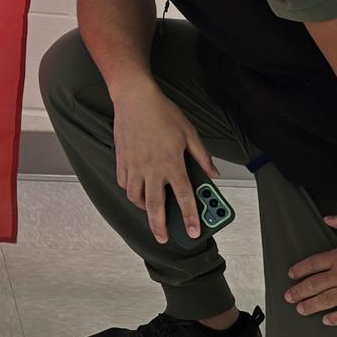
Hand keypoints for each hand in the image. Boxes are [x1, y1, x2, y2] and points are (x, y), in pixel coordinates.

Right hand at [111, 83, 216, 243]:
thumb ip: (202, 156)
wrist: (134, 97)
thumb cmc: (162, 112)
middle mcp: (152, 168)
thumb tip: (214, 173)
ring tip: (150, 212)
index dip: (190, 216)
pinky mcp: (122, 159)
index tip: (193, 231)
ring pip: (136, 197)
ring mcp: (134, 165)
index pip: (184, 196)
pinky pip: (124, 183)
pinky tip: (136, 190)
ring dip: (143, 209)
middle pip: (154, 205)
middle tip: (162, 238)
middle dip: (159, 226)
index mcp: (172, 163)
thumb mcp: (190, 132)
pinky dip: (130, 190)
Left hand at [285, 212, 336, 325]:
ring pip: (327, 300)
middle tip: (288, 297)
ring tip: (301, 310)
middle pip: (315, 284)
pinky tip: (327, 321)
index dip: (300, 270)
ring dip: (312, 305)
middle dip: (299, 291)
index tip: (291, 275)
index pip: (313, 264)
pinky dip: (336, 318)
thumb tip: (328, 218)